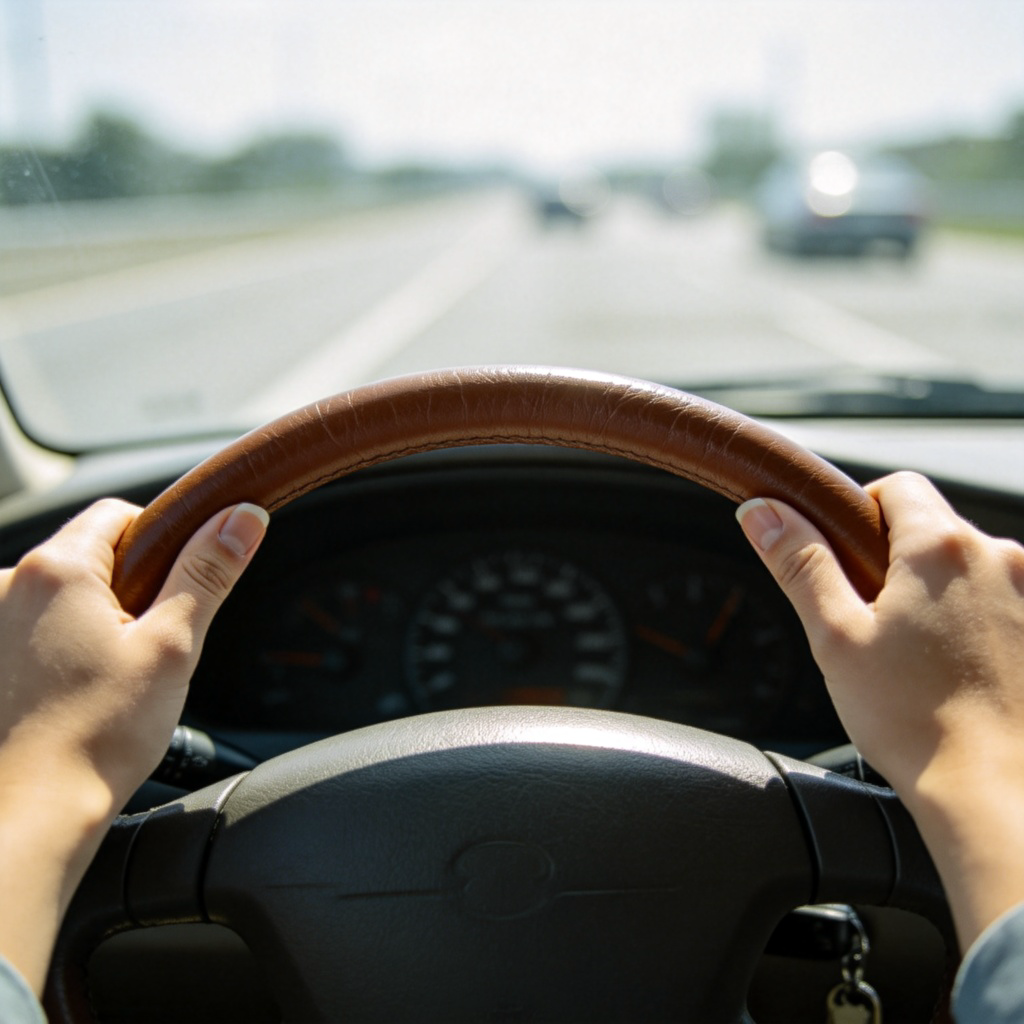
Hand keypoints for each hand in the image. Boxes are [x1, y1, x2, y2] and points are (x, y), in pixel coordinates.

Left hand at [0, 498, 267, 991]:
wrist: (30, 816)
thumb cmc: (97, 737)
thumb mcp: (172, 645)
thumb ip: (208, 572)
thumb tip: (243, 517)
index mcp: (57, 569)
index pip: (121, 515)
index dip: (162, 545)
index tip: (176, 591)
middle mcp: (7, 584)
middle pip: (89, 556)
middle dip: (126, 591)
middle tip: (148, 648)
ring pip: (61, 597)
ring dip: (90, 622)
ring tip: (108, 680)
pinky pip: (30, 630)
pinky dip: (57, 649)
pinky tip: (73, 694)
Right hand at [736, 472, 1023, 949]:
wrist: (994, 793)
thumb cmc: (914, 721)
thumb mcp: (834, 635)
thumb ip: (799, 562)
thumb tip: (762, 511)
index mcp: (941, 548)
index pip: (895, 487)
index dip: (857, 513)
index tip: (841, 558)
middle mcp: (999, 557)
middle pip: (931, 525)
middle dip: (893, 558)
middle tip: (866, 618)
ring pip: (965, 566)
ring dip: (933, 591)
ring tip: (909, 655)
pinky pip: (995, 601)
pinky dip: (968, 619)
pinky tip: (948, 671)